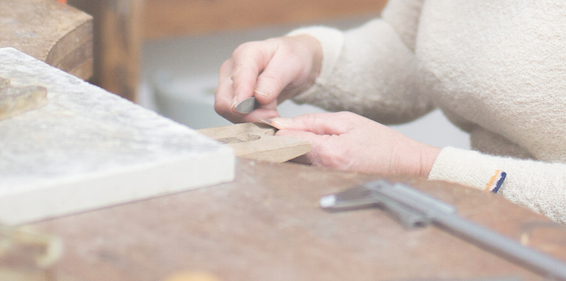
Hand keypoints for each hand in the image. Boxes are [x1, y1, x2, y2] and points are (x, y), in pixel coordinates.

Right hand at [215, 35, 321, 122]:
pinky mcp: (235, 100)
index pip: (237, 79)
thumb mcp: (291, 64)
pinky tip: (268, 113)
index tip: (249, 111)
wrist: (295, 64)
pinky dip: (253, 120)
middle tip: (272, 115)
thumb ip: (274, 79)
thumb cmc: (293, 58)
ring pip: (229, 112)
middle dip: (247, 114)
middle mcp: (232, 70)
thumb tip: (258, 96)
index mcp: (245, 54)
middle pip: (224, 100)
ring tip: (273, 112)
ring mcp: (231, 86)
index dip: (241, 98)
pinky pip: (237, 117)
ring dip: (252, 118)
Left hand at [272, 112, 440, 176]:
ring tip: (280, 137)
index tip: (264, 122)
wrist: (401, 163)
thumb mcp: (347, 121)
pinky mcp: (324, 180)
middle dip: (274, 141)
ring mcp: (323, 177)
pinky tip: (298, 146)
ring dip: (284, 148)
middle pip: (284, 154)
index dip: (273, 130)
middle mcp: (321, 169)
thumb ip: (313, 122)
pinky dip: (297, 155)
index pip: (286, 141)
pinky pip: (303, 166)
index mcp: (327, 152)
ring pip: (292, 160)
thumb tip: (284, 124)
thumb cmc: (379, 141)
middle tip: (264, 130)